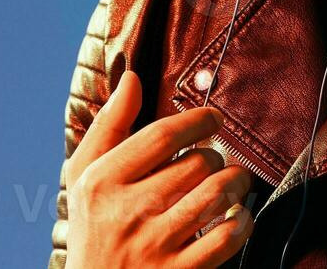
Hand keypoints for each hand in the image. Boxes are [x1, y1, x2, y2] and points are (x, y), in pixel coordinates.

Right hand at [62, 70, 253, 267]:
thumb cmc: (92, 226)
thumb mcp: (85, 175)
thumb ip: (109, 125)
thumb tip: (131, 78)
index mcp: (102, 181)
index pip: (161, 136)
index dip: (197, 120)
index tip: (214, 119)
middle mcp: (127, 212)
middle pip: (195, 165)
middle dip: (216, 157)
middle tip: (215, 161)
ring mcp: (154, 247)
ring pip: (216, 196)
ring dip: (236, 182)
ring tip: (233, 181)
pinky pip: (226, 239)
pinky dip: (241, 221)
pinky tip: (236, 215)